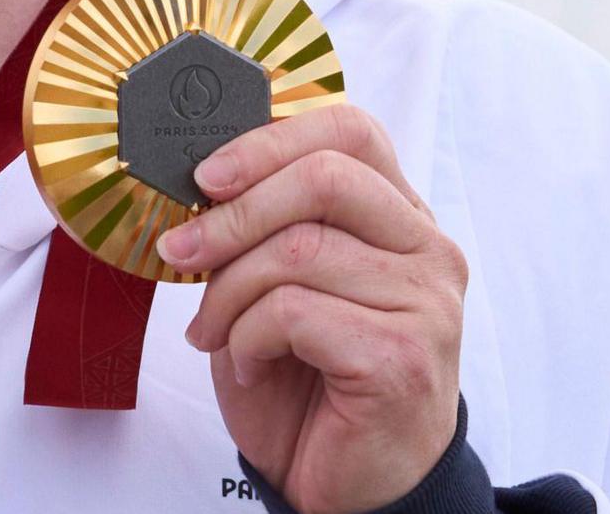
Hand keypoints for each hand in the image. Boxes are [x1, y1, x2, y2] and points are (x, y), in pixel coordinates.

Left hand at [157, 103, 466, 513]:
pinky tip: (250, 363)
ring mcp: (425, 305)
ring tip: (213, 330)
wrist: (345, 490)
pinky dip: (247, 337)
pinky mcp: (400, 358)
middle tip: (181, 250)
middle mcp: (427, 252)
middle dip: (234, 212)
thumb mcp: (280, 286)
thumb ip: (266, 227)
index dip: (269, 140)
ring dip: (228, 293)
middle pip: (325, 176)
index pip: (352, 131)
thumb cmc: (309, 383)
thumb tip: (200, 180)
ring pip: (297, 249)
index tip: (206, 175)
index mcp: (401, 219)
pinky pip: (293, 312)